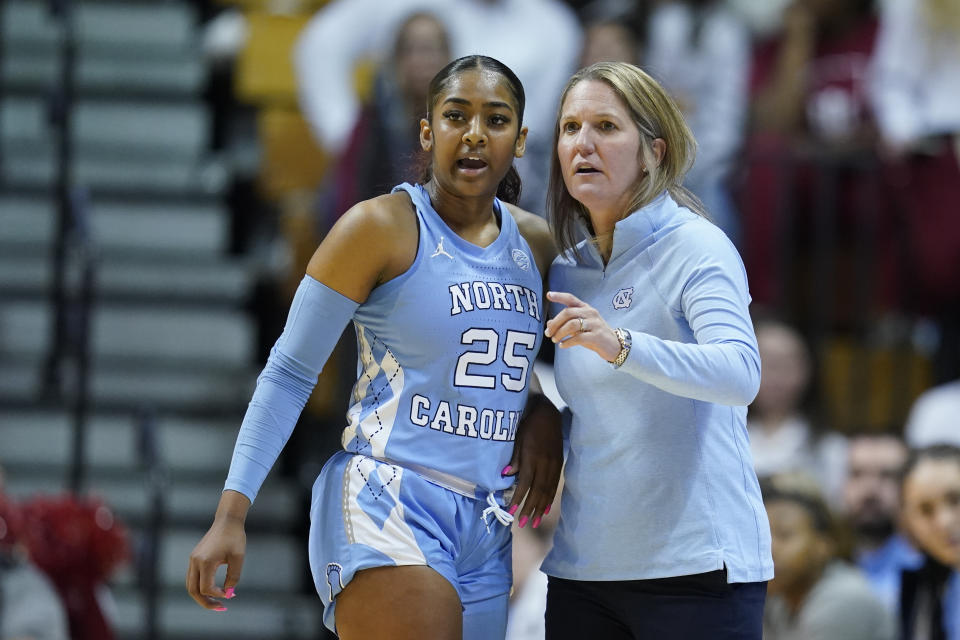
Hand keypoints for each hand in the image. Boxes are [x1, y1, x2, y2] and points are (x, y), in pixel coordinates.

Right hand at [186, 492, 248, 610]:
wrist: (227, 521)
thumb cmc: (235, 538)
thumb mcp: (238, 558)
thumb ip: (233, 577)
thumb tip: (228, 594)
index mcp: (205, 562)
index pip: (206, 588)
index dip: (217, 594)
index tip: (230, 594)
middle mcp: (195, 562)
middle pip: (193, 591)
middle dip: (205, 602)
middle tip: (220, 608)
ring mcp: (192, 560)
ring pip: (190, 585)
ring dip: (202, 596)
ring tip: (216, 602)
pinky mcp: (194, 558)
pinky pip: (193, 578)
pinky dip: (200, 587)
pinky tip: (213, 590)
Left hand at [504, 395, 561, 528]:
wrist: (549, 415)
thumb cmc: (529, 425)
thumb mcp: (518, 438)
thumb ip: (515, 458)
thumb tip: (506, 475)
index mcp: (533, 457)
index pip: (525, 483)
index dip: (518, 498)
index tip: (511, 511)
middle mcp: (544, 464)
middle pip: (537, 491)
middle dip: (529, 508)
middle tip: (522, 523)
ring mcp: (554, 465)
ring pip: (547, 491)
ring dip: (539, 508)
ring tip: (533, 522)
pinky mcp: (559, 465)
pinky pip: (554, 485)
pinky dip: (549, 499)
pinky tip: (545, 509)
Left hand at [544, 291, 620, 361]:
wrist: (614, 345)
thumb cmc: (594, 334)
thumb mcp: (580, 327)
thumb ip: (565, 324)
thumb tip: (549, 324)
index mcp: (585, 308)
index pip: (571, 299)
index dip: (559, 296)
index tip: (549, 295)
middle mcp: (590, 313)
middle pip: (568, 313)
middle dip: (555, 323)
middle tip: (548, 333)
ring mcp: (595, 324)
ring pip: (572, 325)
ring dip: (560, 333)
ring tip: (555, 340)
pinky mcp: (597, 336)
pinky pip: (578, 338)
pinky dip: (567, 342)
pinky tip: (563, 345)